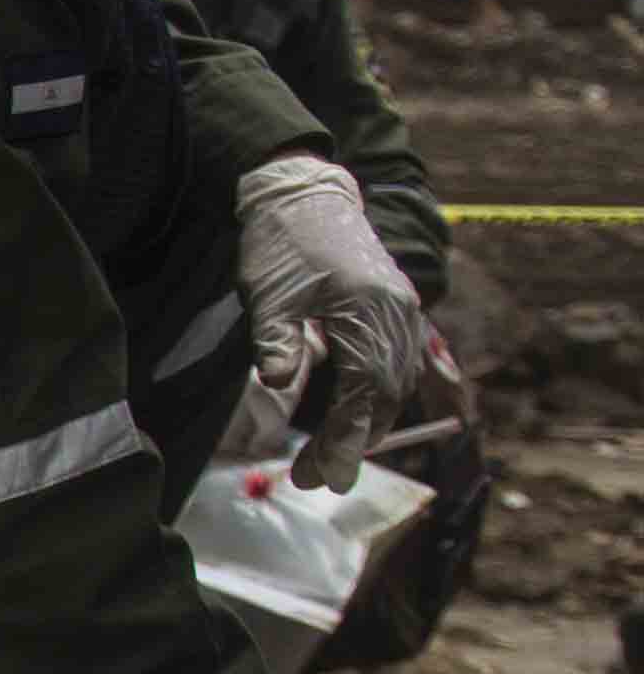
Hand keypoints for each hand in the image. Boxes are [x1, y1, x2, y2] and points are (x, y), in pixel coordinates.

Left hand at [233, 152, 427, 490]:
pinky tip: (363, 421)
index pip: (367, 390)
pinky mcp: (395, 308)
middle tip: (314, 478)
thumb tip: (281, 384)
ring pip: (396, 381)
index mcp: (371, 309)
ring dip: (367, 422)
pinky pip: (400, 362)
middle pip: (387, 393)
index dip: (346, 439)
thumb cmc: (282, 243)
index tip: (321, 476)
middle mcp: (399, 312)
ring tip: (326, 456)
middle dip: (354, 440)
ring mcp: (403, 309)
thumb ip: (278, 341)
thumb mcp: (270, 295)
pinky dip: (381, 396)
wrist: (304, 195)